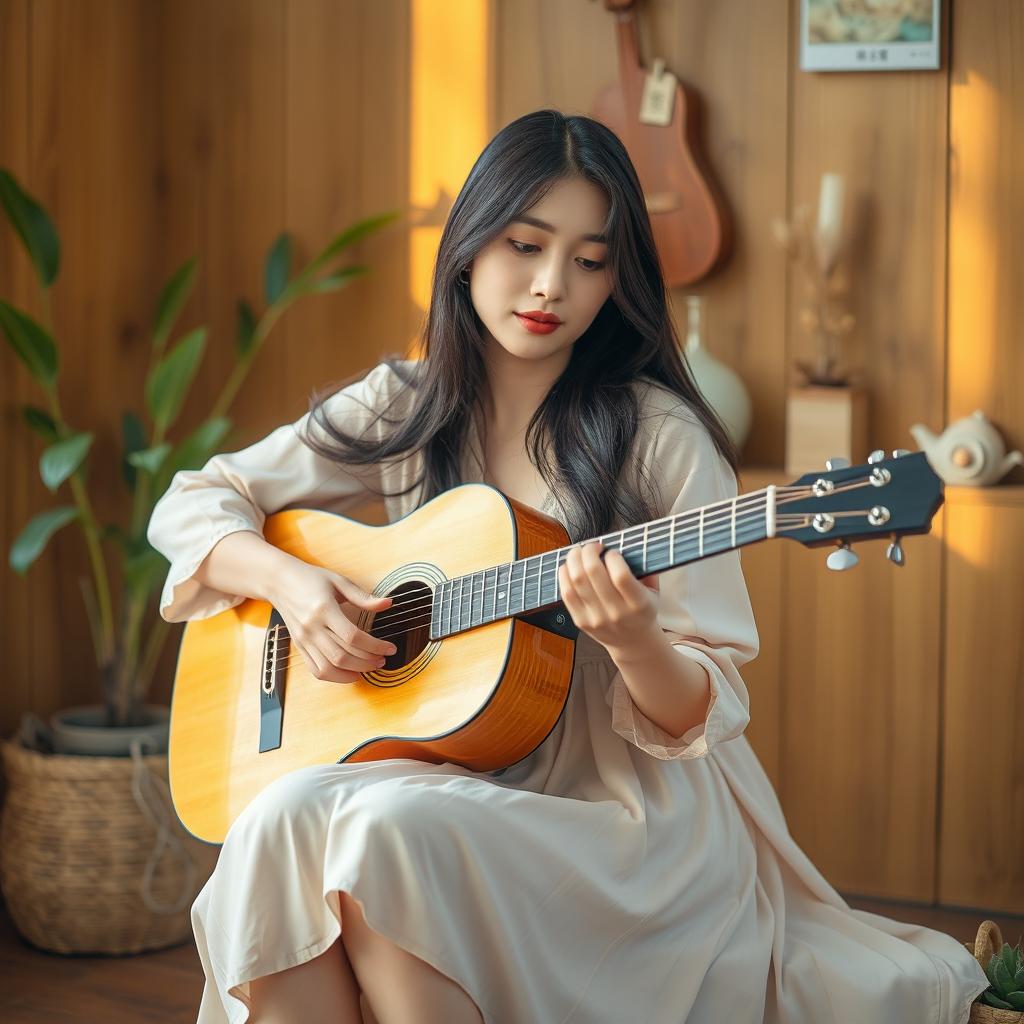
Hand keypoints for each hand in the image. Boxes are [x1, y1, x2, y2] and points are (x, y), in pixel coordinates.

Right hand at [267, 558, 396, 683]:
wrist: (280, 582)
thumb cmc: (311, 579)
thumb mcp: (339, 582)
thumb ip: (364, 596)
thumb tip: (388, 603)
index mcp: (324, 609)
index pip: (353, 637)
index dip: (375, 646)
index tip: (390, 648)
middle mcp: (312, 627)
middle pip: (342, 656)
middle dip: (367, 663)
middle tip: (382, 660)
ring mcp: (303, 639)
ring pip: (328, 667)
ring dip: (352, 673)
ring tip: (369, 668)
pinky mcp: (299, 646)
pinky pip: (316, 670)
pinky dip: (334, 677)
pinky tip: (350, 673)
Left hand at [557, 540, 660, 656]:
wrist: (633, 643)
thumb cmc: (642, 611)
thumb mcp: (653, 592)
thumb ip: (645, 569)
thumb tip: (627, 544)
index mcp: (638, 604)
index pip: (620, 575)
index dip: (612, 557)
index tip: (612, 552)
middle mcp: (616, 613)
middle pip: (593, 573)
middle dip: (589, 551)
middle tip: (593, 546)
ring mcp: (596, 618)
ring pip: (576, 580)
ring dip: (575, 559)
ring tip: (580, 552)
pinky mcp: (581, 621)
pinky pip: (566, 593)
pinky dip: (564, 574)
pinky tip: (569, 566)